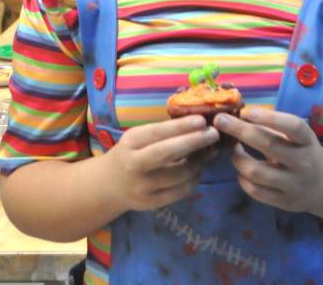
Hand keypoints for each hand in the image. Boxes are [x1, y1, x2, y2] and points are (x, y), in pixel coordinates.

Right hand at [102, 115, 218, 211]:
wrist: (110, 185)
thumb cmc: (129, 154)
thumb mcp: (136, 138)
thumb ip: (161, 133)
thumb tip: (197, 126)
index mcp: (130, 143)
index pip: (157, 133)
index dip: (180, 127)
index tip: (201, 120)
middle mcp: (134, 165)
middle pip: (168, 153)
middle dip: (194, 142)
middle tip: (213, 134)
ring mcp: (143, 186)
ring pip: (179, 174)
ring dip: (199, 162)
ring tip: (209, 151)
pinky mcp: (152, 203)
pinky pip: (181, 191)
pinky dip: (195, 179)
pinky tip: (199, 169)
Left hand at [214, 107, 322, 213]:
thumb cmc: (303, 152)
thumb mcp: (297, 137)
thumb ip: (273, 127)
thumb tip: (238, 113)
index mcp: (308, 141)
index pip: (293, 126)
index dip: (270, 118)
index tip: (247, 111)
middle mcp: (304, 163)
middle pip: (268, 145)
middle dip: (240, 130)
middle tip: (220, 120)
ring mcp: (294, 184)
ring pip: (256, 171)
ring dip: (237, 157)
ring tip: (232, 148)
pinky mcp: (285, 202)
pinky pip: (255, 191)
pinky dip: (242, 178)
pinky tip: (241, 170)